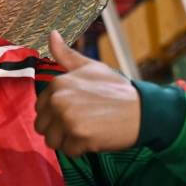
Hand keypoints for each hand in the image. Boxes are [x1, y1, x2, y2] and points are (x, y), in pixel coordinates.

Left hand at [33, 31, 140, 155]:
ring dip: (69, 141)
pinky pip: (69, 152)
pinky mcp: (79, 137)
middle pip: (43, 128)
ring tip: (89, 129)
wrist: (144, 110)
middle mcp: (58, 100)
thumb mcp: (91, 67)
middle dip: (60, 130)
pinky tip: (96, 137)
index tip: (77, 110)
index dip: (57, 114)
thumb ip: (66, 55)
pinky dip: (81, 149)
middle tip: (84, 122)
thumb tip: (51, 33)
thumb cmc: (116, 89)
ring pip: (53, 142)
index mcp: (57, 84)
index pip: (40, 110)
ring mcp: (68, 119)